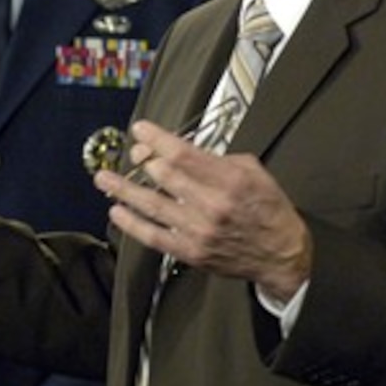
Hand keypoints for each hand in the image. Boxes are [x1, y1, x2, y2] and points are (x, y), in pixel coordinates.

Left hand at [94, 119, 311, 301]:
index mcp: (229, 180)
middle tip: (133, 152)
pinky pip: (154, 236)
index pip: (183, 154)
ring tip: (104, 178)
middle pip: (165, 176)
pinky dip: (132, 224)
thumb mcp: (254, 171)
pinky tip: (117, 211)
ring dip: (124, 190)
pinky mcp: (190, 251)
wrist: (281, 255)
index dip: (157, 139)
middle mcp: (212, 205)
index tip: (142, 130)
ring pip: (153, 205)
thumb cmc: (268, 211)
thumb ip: (219, 158)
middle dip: (143, 159)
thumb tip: (185, 150)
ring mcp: (198, 230)